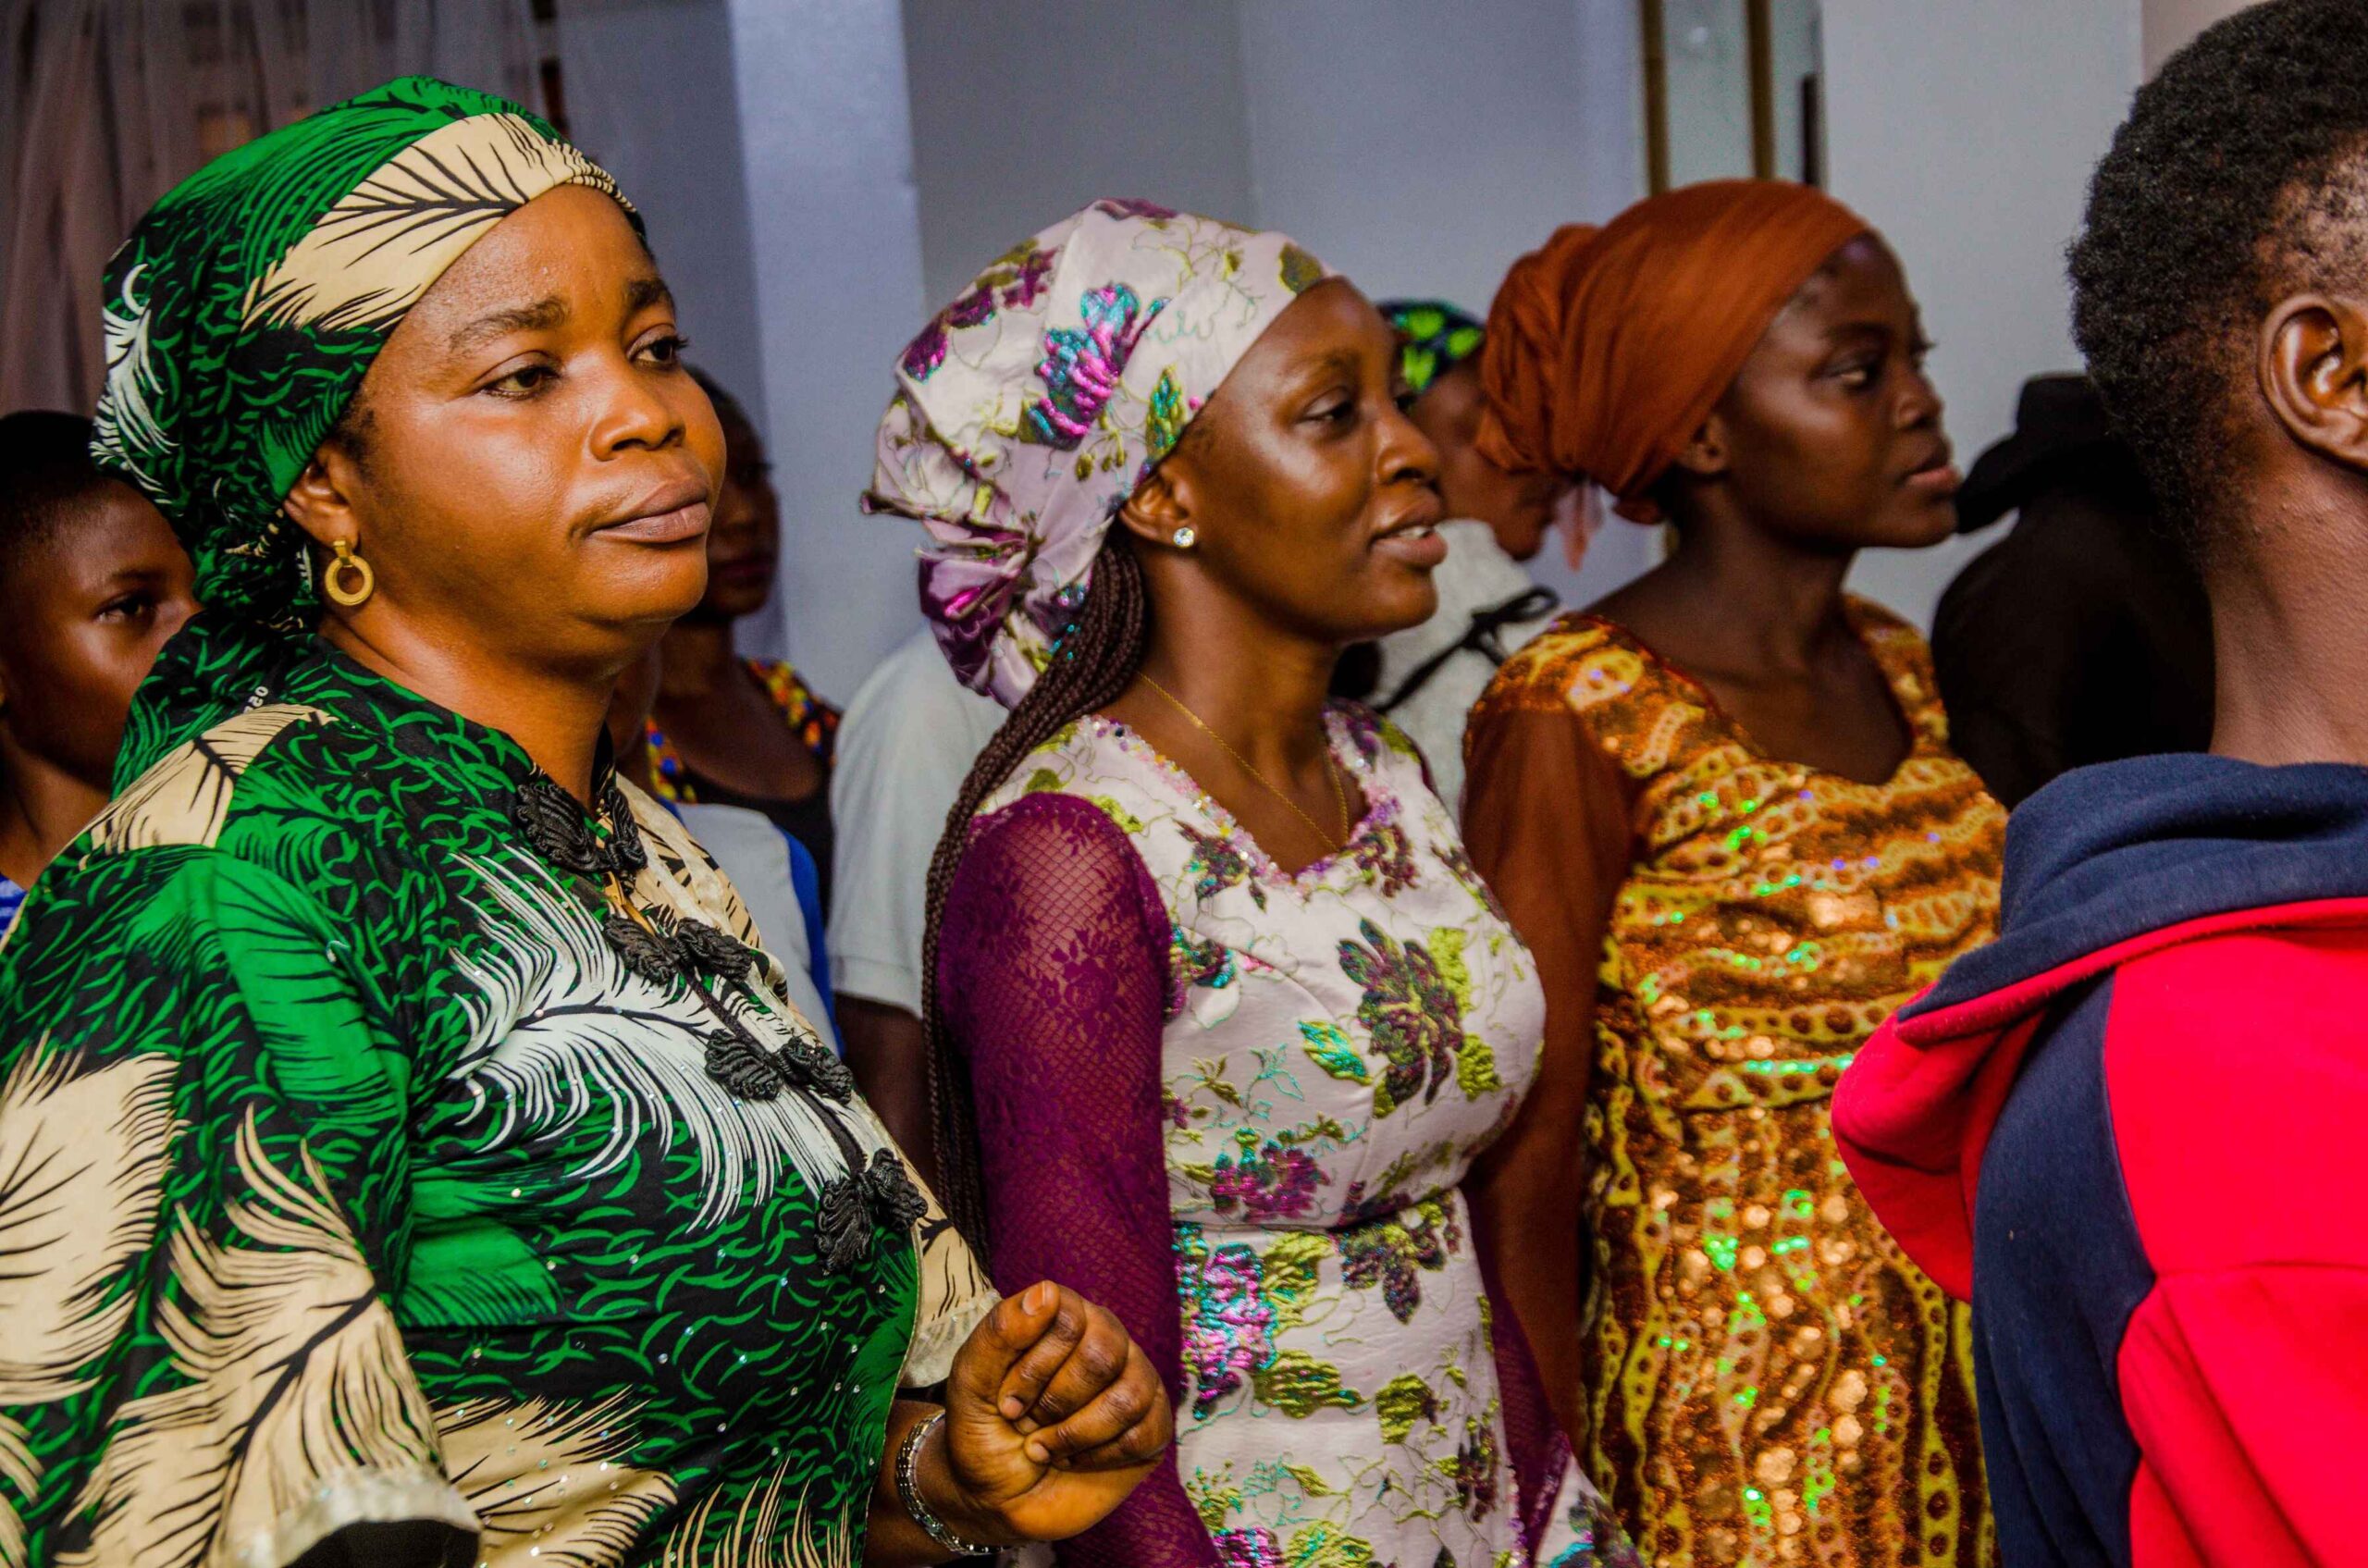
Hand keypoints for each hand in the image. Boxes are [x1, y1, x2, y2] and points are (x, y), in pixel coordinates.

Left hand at [923, 1281, 1171, 1545]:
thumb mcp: (971, 1384)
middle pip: (1103, 1356)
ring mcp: (1134, 1380)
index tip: (1006, 1402)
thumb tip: (1046, 1291)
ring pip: (1128, 1398)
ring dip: (1075, 1435)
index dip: (1035, 1367)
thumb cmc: (983, 1431)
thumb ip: (1000, 1334)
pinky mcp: (1151, 1425)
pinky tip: (1076, 1459)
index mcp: (1063, 1315)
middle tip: (1028, 1424)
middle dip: (1055, 1404)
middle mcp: (1105, 1337)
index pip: (1068, 1318)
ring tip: (1047, 1448)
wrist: (996, 1498)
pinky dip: (1101, 1456)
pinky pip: (1145, 1433)